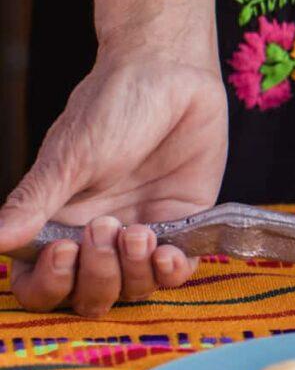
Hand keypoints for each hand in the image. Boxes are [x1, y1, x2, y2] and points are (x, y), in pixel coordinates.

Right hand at [0, 35, 227, 315]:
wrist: (170, 75)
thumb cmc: (111, 106)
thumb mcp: (69, 156)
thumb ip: (34, 203)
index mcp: (60, 222)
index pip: (43, 283)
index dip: (49, 284)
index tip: (64, 251)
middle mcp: (100, 235)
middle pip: (90, 294)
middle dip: (97, 275)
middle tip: (106, 227)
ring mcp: (144, 231)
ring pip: (134, 289)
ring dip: (134, 272)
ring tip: (139, 231)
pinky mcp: (185, 223)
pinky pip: (178, 269)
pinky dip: (173, 272)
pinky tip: (170, 254)